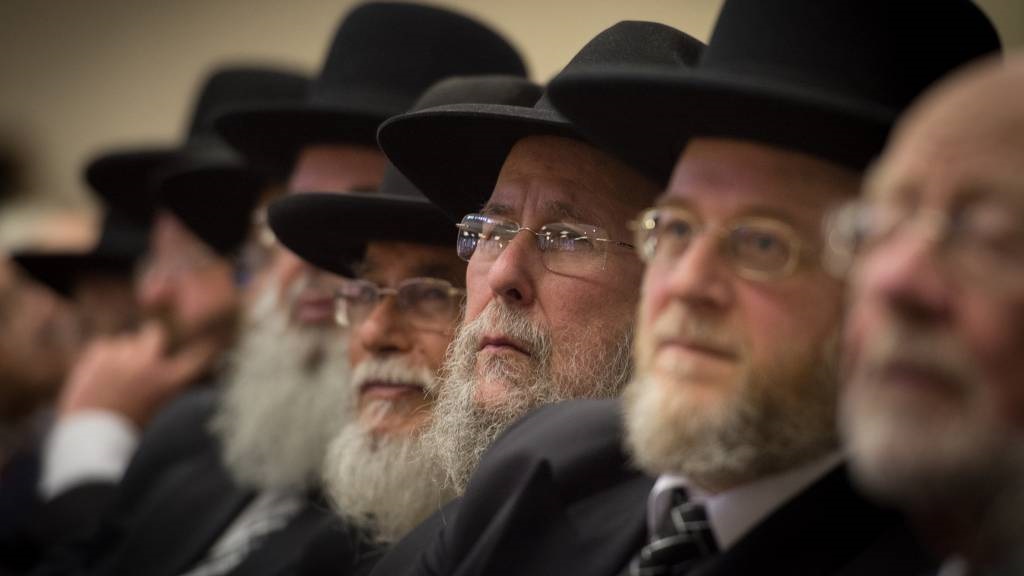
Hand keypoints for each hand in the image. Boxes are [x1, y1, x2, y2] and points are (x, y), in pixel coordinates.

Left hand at [58, 322, 220, 426]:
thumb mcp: (161, 408)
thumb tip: (179, 364)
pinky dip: (104, 355)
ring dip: (124, 352)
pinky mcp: (96, 356)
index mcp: (170, 381)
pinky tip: (101, 374)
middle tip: (145, 353)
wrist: (92, 439)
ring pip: (125, 340)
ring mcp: (121, 358)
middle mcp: (148, 364)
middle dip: (151, 340)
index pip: (198, 354)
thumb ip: (170, 383)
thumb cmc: (130, 431)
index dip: (205, 345)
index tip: (209, 338)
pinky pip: (104, 344)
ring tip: (117, 375)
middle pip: (155, 332)